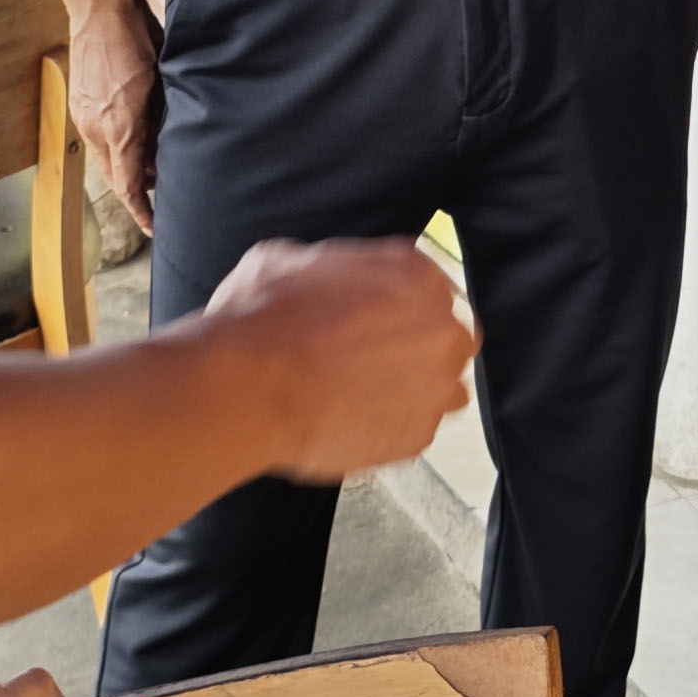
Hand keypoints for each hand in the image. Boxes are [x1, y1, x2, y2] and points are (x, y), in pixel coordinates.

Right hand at [69, 0, 163, 231]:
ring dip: (126, 169)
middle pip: (115, 177)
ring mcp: (83, 117)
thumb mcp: (163, 85)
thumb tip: (164, 154)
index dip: (141, 211)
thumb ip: (160, 123)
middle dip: (136, 193)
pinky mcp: (78, 105)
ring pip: (105, 160)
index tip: (154, 227)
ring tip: (152, 167)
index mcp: (121, 128)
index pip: (129, 185)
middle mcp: (96, 128)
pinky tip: (132, 142)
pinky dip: (114, 150)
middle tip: (159, 197)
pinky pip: (95, 140)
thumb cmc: (141, 41)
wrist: (100, 10)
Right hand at [198, 235, 477, 480]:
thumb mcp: (289, 260)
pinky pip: (412, 431)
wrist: (250, 387)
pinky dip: (388, 430)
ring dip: (412, 392)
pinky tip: (346, 424)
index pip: (428, 289)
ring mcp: (436, 386)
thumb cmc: (262, 317)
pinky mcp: (418, 435)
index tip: (375, 323)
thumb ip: (334, 268)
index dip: (400, 308)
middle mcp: (442, 328)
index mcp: (416, 274)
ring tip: (360, 398)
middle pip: (447, 340)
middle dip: (418, 350)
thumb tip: (327, 280)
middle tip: (369, 363)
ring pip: (441, 390)